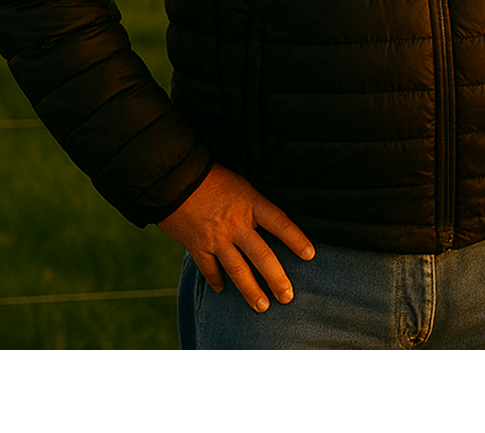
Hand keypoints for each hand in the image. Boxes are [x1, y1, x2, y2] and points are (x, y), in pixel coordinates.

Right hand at [157, 164, 314, 312]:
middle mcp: (236, 224)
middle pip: (262, 256)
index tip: (310, 255)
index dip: (296, 239)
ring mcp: (216, 238)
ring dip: (251, 290)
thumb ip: (256, 207)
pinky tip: (222, 290)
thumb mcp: (242, 186)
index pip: (280, 223)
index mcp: (251, 204)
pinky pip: (209, 269)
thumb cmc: (213, 178)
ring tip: (262, 306)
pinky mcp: (197, 246)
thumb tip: (273, 226)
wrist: (174, 179)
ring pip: (238, 270)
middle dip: (276, 279)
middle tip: (287, 296)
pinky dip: (216, 280)